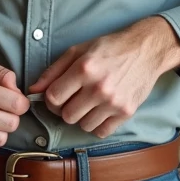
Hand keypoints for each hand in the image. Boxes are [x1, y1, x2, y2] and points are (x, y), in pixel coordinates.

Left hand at [28, 17, 179, 138]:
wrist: (146, 50)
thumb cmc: (109, 48)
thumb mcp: (78, 51)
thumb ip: (53, 71)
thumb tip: (33, 90)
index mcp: (84, 69)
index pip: (53, 98)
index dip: (50, 99)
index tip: (57, 96)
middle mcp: (99, 87)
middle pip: (67, 115)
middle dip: (66, 109)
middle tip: (74, 99)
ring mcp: (114, 102)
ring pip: (83, 125)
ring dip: (82, 117)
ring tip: (89, 103)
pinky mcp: (127, 112)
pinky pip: (102, 132)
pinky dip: (98, 125)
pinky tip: (101, 111)